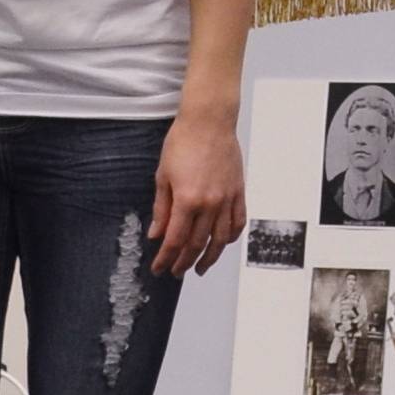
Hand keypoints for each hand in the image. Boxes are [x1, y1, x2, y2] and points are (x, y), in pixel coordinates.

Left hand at [149, 109, 244, 280]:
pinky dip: (230, 238)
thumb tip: (156, 234)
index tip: (159, 268)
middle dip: (184, 262)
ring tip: (200, 268)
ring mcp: (227, 199)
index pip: (175, 240)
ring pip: (220, 240)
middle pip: (197, 244)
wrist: (209, 122)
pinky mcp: (238, 192)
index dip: (166, 259)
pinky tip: (222, 244)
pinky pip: (237, 223)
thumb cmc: (183, 142)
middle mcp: (210, 204)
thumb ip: (161, 209)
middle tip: (176, 272)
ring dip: (209, 258)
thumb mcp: (163, 176)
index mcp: (187, 200)